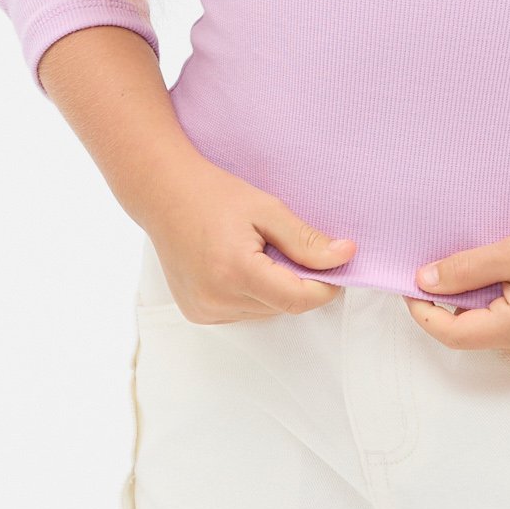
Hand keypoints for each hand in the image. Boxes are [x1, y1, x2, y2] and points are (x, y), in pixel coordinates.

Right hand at [145, 163, 355, 320]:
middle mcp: (217, 298)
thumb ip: (307, 241)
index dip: (325, 287)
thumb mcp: (268, 209)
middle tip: (283, 247)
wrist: (163, 195)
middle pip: (282, 306)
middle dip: (295, 282)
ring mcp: (204, 310)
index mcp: (236, 271)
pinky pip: (242, 313)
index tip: (333, 266)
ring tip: (254, 253)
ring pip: (264, 312)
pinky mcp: (197, 314)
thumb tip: (346, 256)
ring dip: (272, 290)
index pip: (298, 300)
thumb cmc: (214, 195)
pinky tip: (235, 266)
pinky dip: (250, 295)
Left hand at [403, 215, 509, 363]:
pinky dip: (509, 312)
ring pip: (498, 334)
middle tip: (459, 267)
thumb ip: (464, 269)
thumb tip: (423, 282)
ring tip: (501, 272)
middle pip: (475, 335)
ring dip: (486, 307)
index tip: (413, 287)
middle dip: (459, 305)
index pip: (452, 335)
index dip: (424, 313)